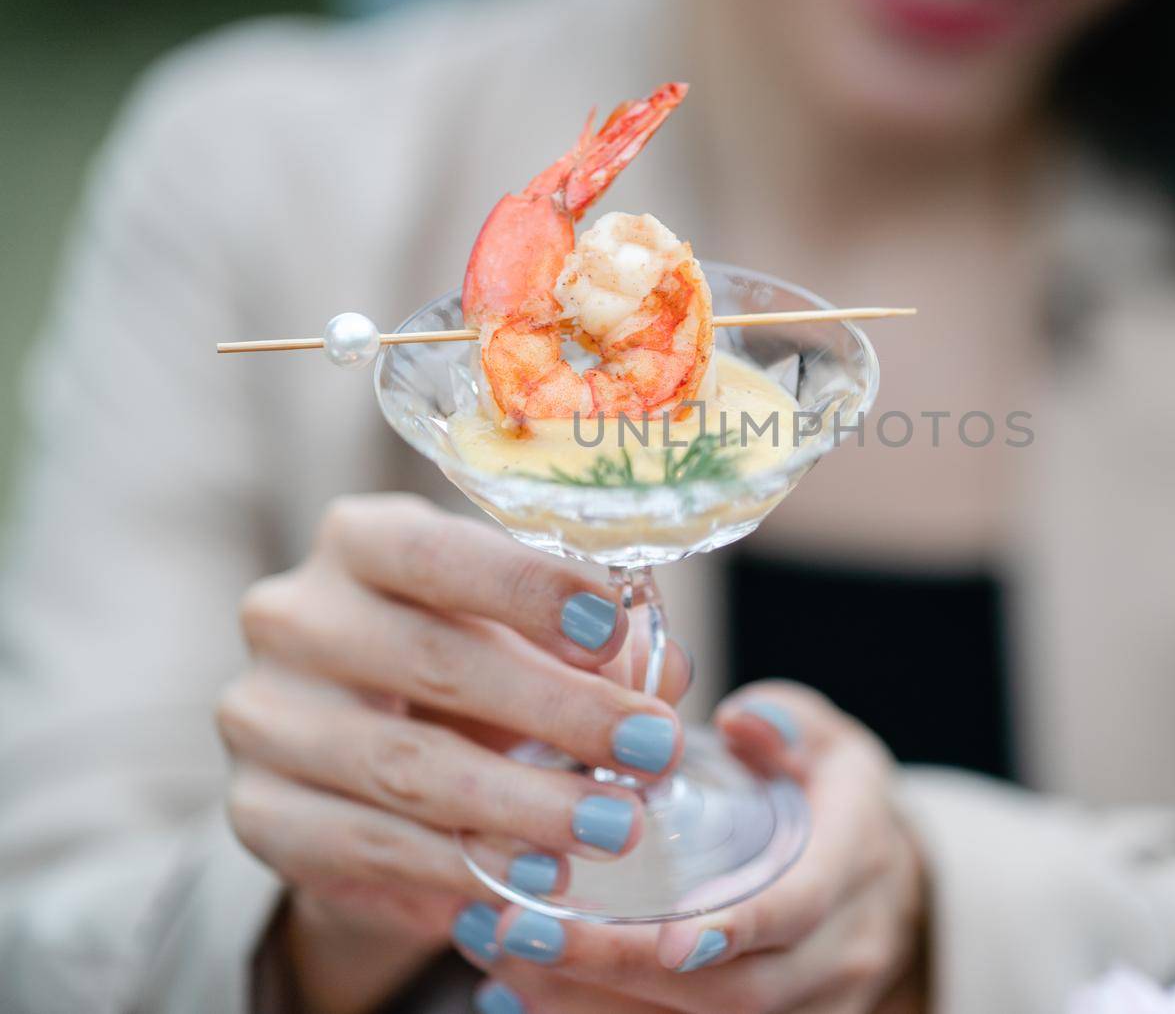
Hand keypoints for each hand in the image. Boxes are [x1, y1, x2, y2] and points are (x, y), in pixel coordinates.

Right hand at [217, 493, 690, 1013]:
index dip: (528, 588)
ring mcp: (264, 715)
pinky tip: (530, 884)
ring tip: (610, 828)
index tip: (613, 627)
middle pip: (432, 660)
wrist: (361, 760)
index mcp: (361, 540)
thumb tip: (666, 673)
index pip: (439, 552)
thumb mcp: (528, 633)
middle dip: (559, 710)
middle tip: (651, 750)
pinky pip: (367, 848)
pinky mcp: (258, 811)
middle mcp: (294, 616)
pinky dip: (459, 871)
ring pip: (404, 767)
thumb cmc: (471, 662)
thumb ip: (596, 641)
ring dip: (522, 807)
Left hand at [464, 683, 928, 1013]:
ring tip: (503, 960)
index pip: (798, 908)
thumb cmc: (838, 806)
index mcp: (854, 864)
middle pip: (736, 993)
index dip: (735, 928)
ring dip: (593, 1005)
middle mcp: (840, 952)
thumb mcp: (833, 747)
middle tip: (520, 930)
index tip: (668, 940)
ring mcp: (812, 1008)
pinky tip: (520, 998)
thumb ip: (789, 722)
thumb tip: (742, 717)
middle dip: (623, 970)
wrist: (890, 897)